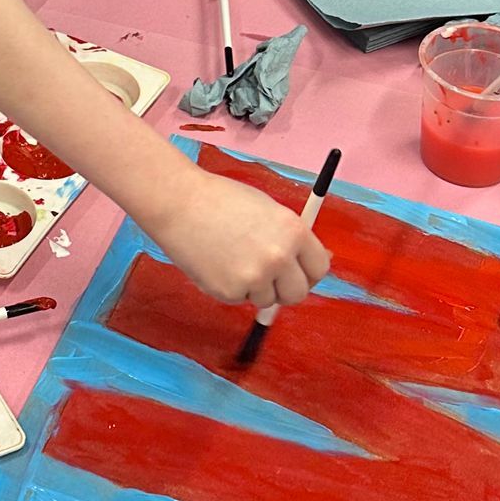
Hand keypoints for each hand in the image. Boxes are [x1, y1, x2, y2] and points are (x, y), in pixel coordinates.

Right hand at [144, 168, 331, 308]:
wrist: (179, 203)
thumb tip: (312, 263)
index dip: (308, 272)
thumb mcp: (268, 211)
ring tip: (232, 258)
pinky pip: (240, 299)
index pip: (319, 268)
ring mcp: (255, 277)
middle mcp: (279, 257)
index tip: (297, 272)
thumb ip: (291, 238)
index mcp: (294, 231)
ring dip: (255, 288)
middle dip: (285, 289)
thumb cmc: (221, 200)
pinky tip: (217, 262)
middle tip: (267, 276)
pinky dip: (231, 287)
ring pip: (267, 299)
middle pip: (298, 293)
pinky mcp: (230, 292)